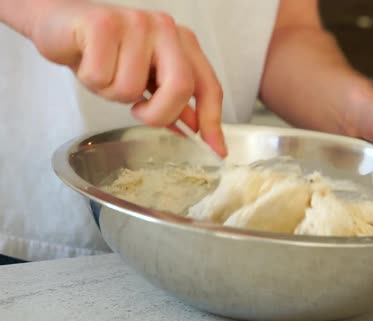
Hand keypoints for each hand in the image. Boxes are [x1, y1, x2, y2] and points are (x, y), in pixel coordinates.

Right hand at [29, 0, 225, 155]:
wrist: (61, 24)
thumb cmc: (106, 52)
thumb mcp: (145, 79)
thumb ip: (172, 99)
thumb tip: (194, 128)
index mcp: (182, 42)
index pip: (208, 86)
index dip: (213, 121)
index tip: (217, 150)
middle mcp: (165, 28)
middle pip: (180, 87)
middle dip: (158, 114)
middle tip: (139, 111)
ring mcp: (136, 23)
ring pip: (132, 88)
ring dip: (111, 93)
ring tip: (104, 73)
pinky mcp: (103, 24)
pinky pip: (102, 78)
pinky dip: (91, 80)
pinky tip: (87, 62)